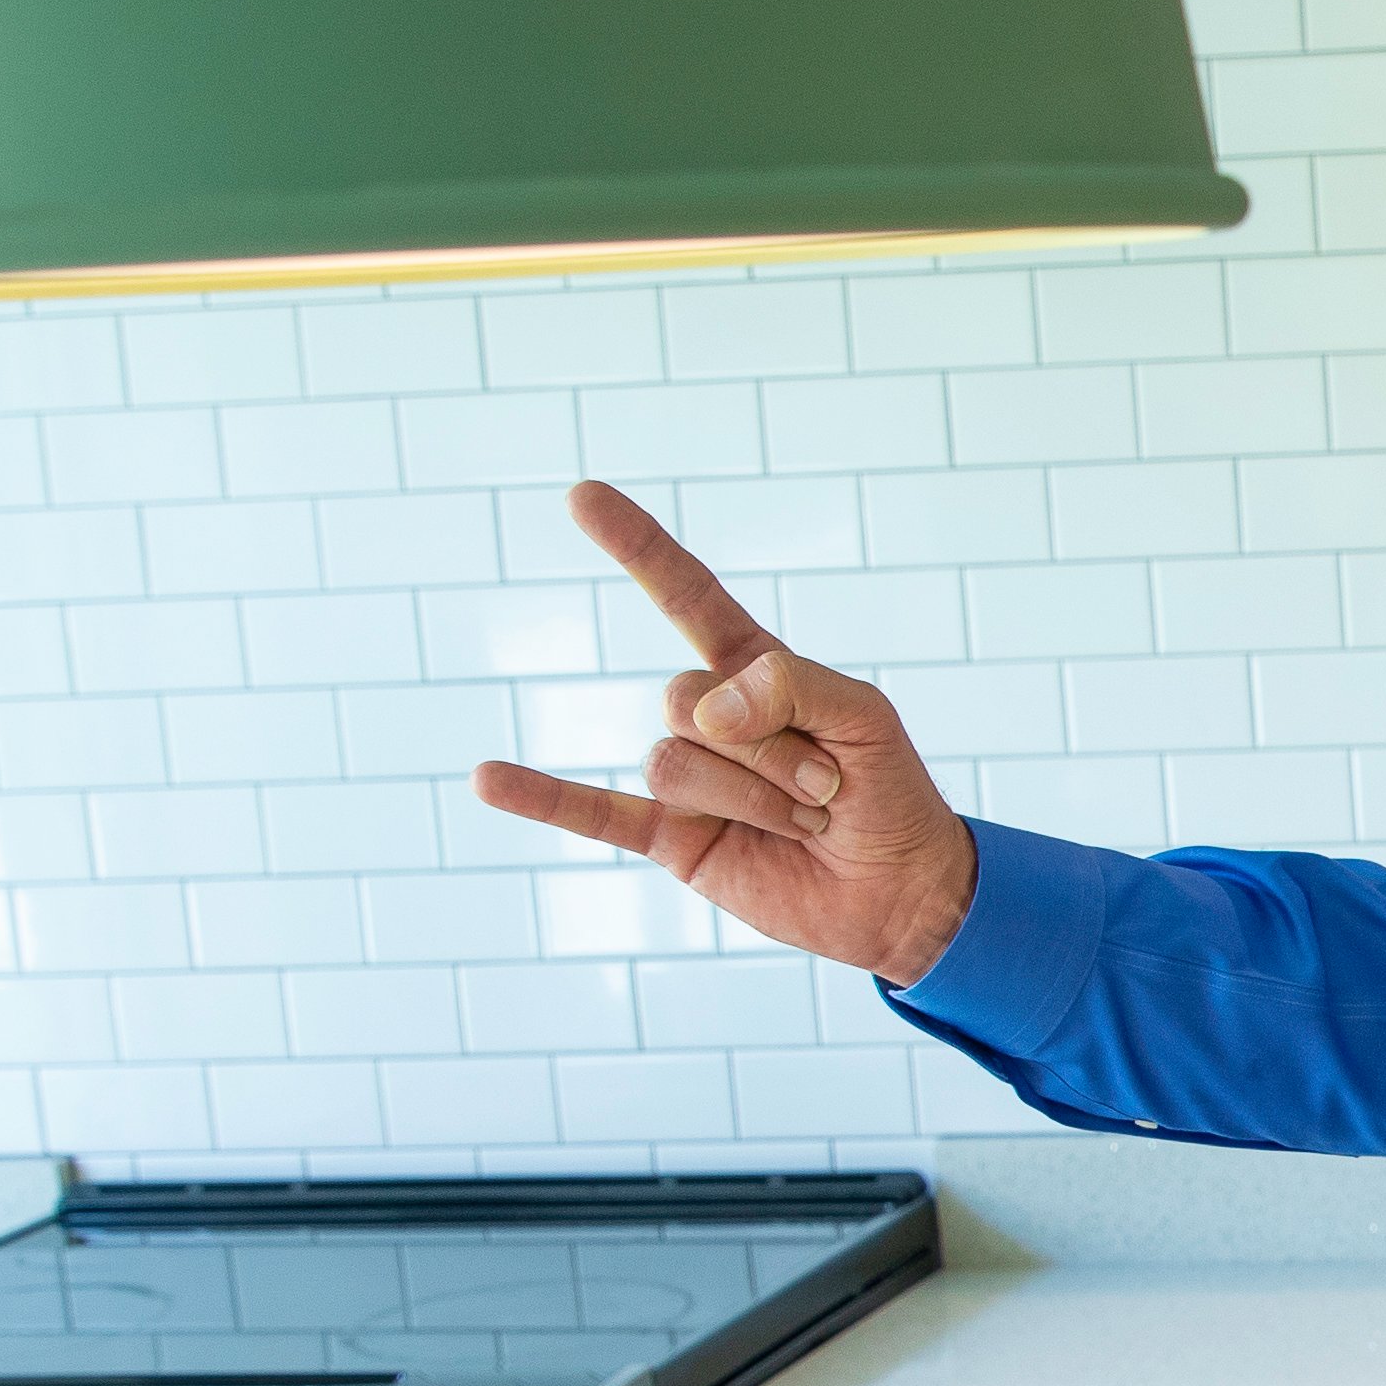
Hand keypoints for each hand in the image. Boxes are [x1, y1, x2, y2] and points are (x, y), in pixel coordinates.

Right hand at [471, 482, 978, 984]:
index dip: (638, 546)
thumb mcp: (863, 718)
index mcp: (755, 670)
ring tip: (805, 820)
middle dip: (767, 749)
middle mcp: (709, 717)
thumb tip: (702, 710)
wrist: (899, 889)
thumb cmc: (889, 792)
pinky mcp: (671, 837)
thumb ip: (790, 688)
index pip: (687, 596)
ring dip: (752, 797)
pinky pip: (593, 814)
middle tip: (829, 784)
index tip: (581, 495)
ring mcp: (686, 778)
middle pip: (687, 702)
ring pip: (671, 764)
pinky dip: (542, 799)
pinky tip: (486, 779)